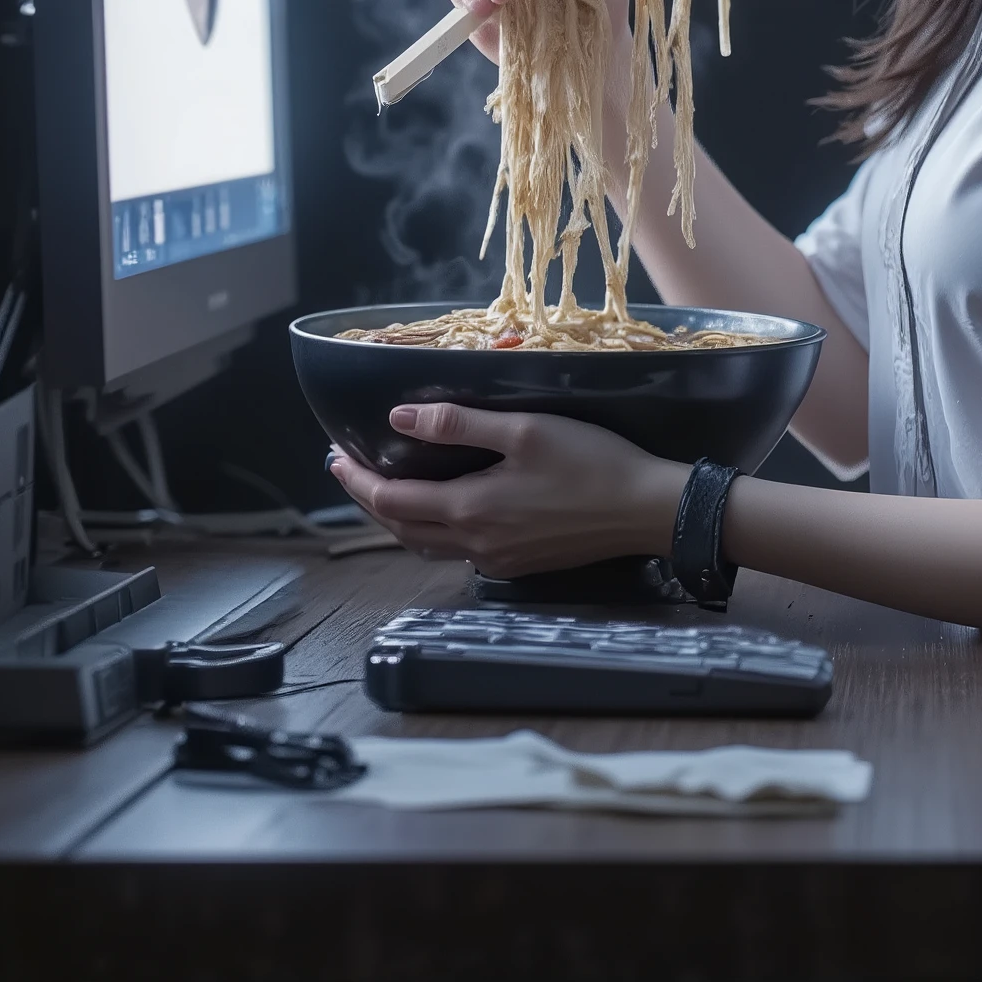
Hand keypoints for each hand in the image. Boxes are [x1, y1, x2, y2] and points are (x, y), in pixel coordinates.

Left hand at [326, 404, 688, 579]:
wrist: (646, 510)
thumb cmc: (592, 463)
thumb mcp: (524, 431)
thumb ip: (459, 424)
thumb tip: (400, 417)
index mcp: (471, 510)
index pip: (390, 503)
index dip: (357, 481)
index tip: (335, 457)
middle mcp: (476, 544)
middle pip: (401, 530)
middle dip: (369, 500)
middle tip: (351, 469)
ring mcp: (498, 560)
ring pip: (427, 546)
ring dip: (398, 520)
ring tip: (386, 489)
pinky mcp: (519, 564)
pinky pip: (457, 552)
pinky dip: (433, 530)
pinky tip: (442, 508)